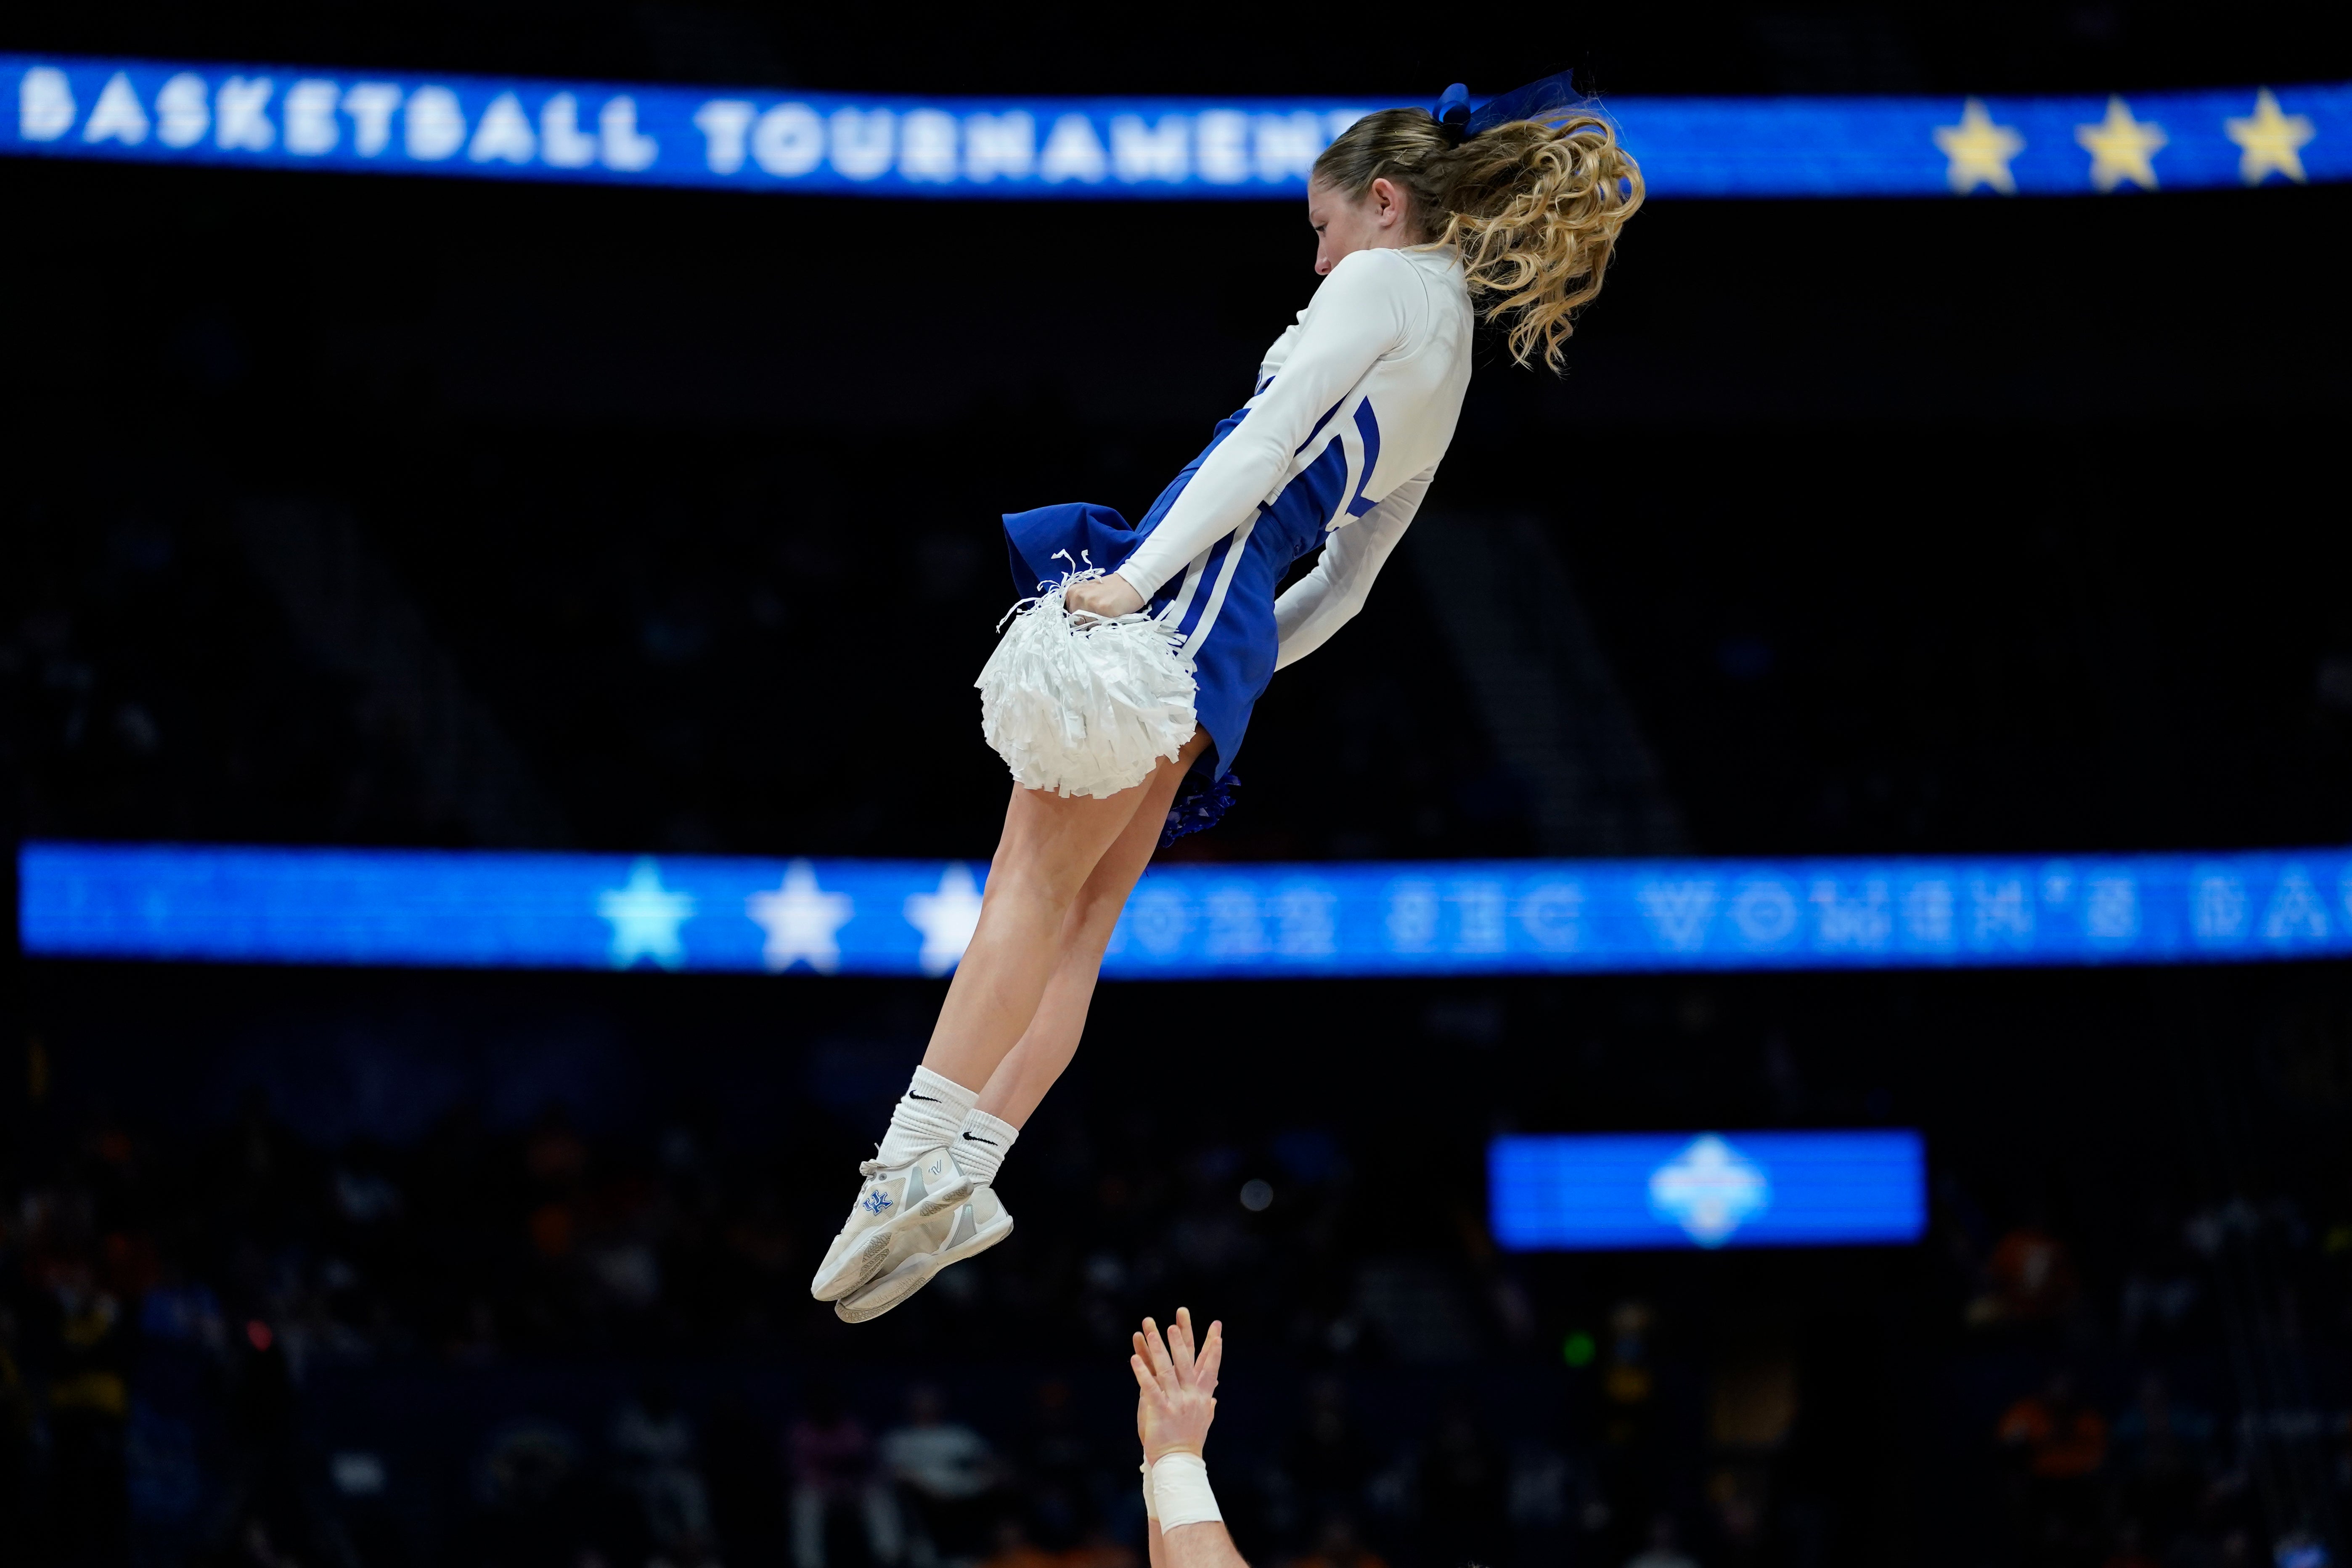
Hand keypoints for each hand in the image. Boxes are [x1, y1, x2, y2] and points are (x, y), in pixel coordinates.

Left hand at [1066, 574, 1145, 620]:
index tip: (1089, 612)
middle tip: (1100, 610)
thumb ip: (1079, 602)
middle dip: (1087, 620)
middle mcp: (1078, 596)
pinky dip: (1105, 623)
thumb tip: (1074, 620)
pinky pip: (1099, 625)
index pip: (1068, 615)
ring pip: (1087, 625)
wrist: (1132, 582)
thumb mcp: (1089, 590)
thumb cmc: (1111, 588)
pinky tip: (1112, 612)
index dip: (1079, 617)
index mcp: (1072, 591)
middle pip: (1077, 621)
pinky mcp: (1103, 609)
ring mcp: (1090, 603)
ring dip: (1097, 622)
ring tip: (1106, 611)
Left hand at [1132, 1307, 1222, 1461]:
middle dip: (1182, 1337)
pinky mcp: (1160, 1410)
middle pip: (1186, 1361)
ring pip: (1167, 1369)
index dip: (1213, 1348)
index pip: (1209, 1367)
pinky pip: (1150, 1387)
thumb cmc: (1189, 1441)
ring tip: (1152, 1329)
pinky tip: (1134, 1358)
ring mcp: (1176, 1402)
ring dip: (1159, 1347)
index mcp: (1201, 1396)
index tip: (1217, 1329)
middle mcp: (1191, 1396)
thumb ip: (1208, 1402)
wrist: (1179, 1463)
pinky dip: (1142, 1372)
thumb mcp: (1202, 1419)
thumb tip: (1214, 1391)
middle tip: (1179, 1317)